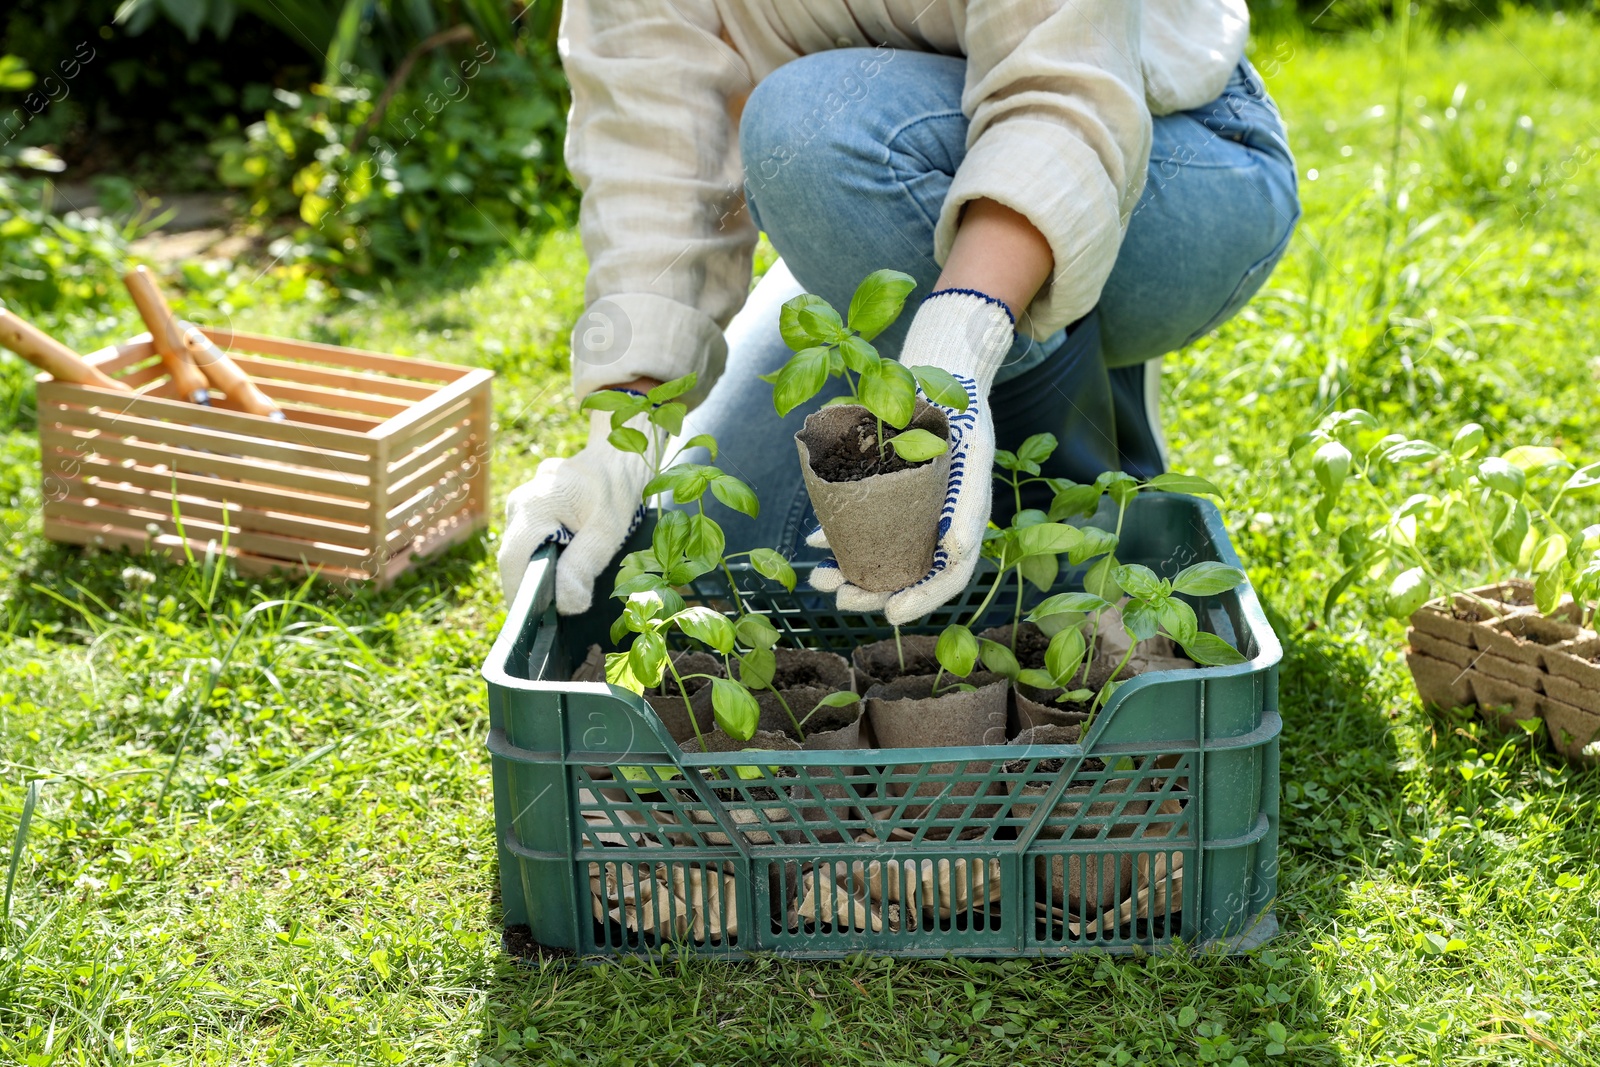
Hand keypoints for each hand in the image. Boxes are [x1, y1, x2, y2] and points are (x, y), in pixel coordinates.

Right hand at [497, 403, 653, 613]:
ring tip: (565, 585)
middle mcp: (518, 503)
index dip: (520, 594)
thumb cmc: (616, 490)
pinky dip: (543, 556)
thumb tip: (565, 605)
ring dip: (538, 571)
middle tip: (558, 607)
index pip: (512, 561)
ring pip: (520, 550)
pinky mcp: (527, 508)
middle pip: (513, 558)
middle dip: (531, 585)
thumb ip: (582, 566)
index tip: (537, 619)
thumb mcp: (607, 531)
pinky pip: (528, 540)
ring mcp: (519, 503)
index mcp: (533, 505)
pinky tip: (566, 561)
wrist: (618, 457)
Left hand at [808, 289, 1014, 623]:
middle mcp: (934, 529)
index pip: (945, 580)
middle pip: (904, 575)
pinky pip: (859, 525)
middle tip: (840, 597)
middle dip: (871, 593)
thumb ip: (969, 508)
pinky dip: (837, 535)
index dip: (921, 602)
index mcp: (963, 529)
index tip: (890, 615)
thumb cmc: (965, 421)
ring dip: (848, 571)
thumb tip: (953, 554)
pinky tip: (814, 541)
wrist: (944, 379)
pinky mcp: (884, 495)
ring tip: (819, 577)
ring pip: (877, 556)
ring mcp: (907, 515)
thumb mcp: (974, 459)